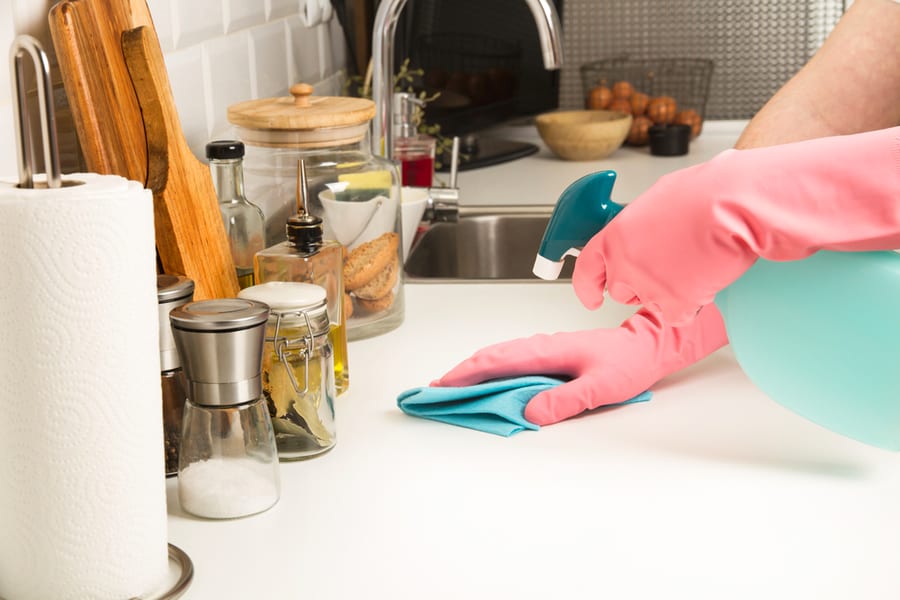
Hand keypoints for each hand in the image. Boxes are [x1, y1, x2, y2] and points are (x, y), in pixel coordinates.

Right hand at [433, 304, 727, 425]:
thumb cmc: (627, 365)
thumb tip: (529, 412)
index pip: (496, 362)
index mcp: (546, 351)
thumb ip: (565, 401)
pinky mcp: (548, 354)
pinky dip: (490, 368)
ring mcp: (543, 348)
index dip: (465, 374)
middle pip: (490, 355)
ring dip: (472, 369)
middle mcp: (540, 346)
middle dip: (459, 372)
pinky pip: (511, 359)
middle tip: (433, 389)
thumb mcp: (600, 388)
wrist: (648, 346)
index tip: (441, 386)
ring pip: (498, 356)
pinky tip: (486, 380)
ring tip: (451, 386)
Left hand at [572, 126, 899, 323]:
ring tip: (695, 264)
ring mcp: (647, 286)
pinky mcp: (674, 304)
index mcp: (616, 235)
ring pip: (651, 304)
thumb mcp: (660, 199)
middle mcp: (625, 263)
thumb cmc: (707, 192)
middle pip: (621, 291)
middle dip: (641, 285)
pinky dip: (693, 305)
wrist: (734, 204)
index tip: (591, 297)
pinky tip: (707, 279)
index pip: (587, 269)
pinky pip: (678, 316)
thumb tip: (647, 229)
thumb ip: (642, 223)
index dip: (588, 287)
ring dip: (669, 293)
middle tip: (670, 267)